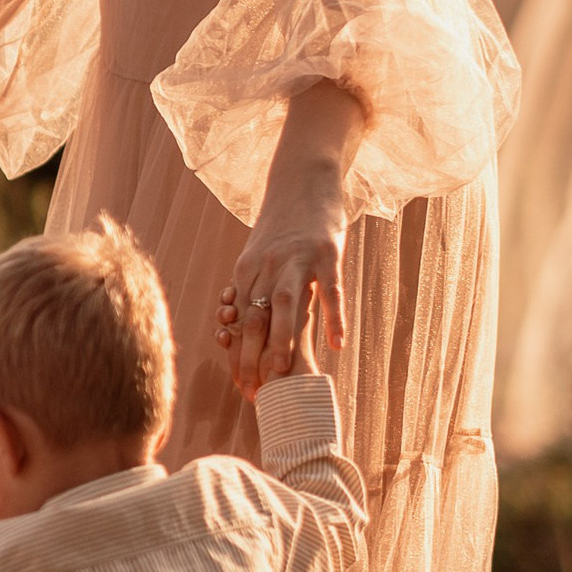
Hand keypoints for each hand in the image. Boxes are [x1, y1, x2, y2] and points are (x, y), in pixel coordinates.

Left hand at [217, 84, 358, 398]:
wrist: (304, 177)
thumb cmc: (281, 224)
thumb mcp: (256, 255)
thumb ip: (248, 290)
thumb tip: (233, 330)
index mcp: (246, 270)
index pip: (239, 322)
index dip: (239, 357)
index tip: (242, 388)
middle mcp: (267, 266)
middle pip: (256, 318)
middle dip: (253, 359)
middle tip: (257, 395)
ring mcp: (297, 258)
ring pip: (286, 306)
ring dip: (283, 342)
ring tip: (284, 377)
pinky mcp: (327, 251)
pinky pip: (330, 288)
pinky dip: (334, 316)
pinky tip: (338, 344)